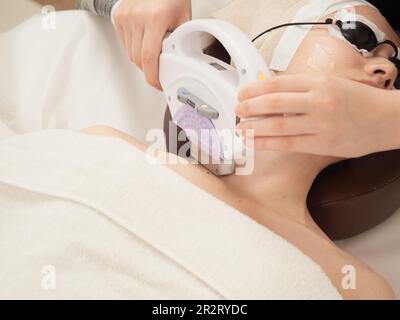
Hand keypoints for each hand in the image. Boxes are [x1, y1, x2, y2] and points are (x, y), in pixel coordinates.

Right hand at [113, 0, 191, 89]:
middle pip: (138, 58)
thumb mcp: (183, 17)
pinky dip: (134, 48)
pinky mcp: (118, 16)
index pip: (149, 57)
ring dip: (141, 59)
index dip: (152, 76)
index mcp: (155, 18)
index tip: (157, 84)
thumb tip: (179, 61)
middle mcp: (136, 17)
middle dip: (149, 69)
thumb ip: (180, 40)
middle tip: (159, 71)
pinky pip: (125, 43)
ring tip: (153, 51)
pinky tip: (144, 41)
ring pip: (130, 53)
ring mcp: (125, 17)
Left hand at [236, 74, 399, 157]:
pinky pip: (288, 144)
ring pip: (277, 125)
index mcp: (319, 81)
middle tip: (237, 110)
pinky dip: (267, 143)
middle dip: (249, 107)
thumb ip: (302, 86)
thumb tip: (270, 88)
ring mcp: (320, 123)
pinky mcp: (322, 144)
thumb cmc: (358, 100)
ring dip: (253, 127)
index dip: (254, 89)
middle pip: (273, 102)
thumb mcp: (330, 83)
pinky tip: (254, 143)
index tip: (241, 93)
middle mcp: (317, 100)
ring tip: (239, 128)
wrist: (387, 119)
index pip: (277, 83)